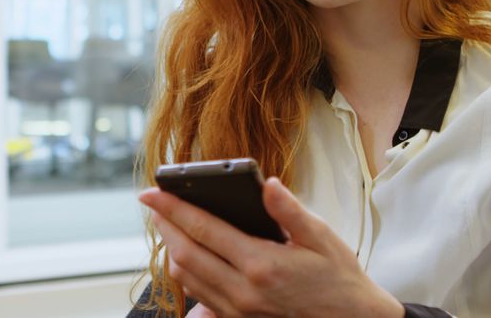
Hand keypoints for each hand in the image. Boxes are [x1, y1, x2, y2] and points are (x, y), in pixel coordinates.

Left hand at [139, 177, 404, 317]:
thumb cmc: (338, 276)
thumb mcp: (320, 237)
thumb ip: (290, 211)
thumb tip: (267, 185)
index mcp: (261, 265)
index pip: (202, 229)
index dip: (172, 208)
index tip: (151, 192)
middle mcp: (243, 291)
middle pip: (185, 253)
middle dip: (164, 225)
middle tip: (154, 204)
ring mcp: (238, 310)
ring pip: (187, 277)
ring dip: (172, 248)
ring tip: (169, 224)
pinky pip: (199, 295)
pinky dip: (186, 272)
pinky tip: (189, 255)